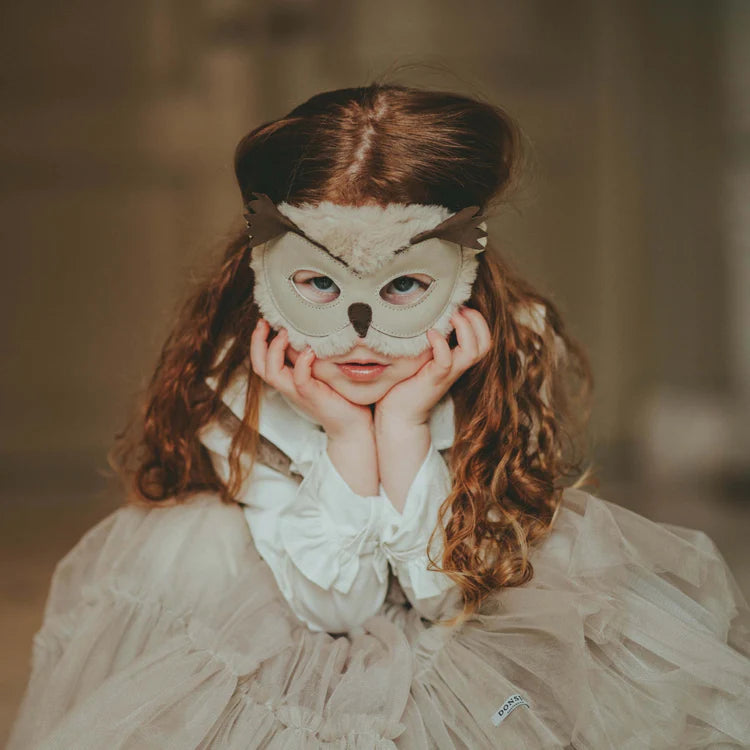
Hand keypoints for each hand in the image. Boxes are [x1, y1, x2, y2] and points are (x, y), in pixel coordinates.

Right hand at [249, 319, 372, 438]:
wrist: (352, 425)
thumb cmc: (340, 395)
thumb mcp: (323, 371)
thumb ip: (314, 355)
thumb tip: (317, 329)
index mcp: (289, 379)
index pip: (262, 360)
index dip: (258, 341)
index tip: (266, 321)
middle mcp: (289, 386)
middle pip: (259, 366)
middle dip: (257, 342)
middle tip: (265, 322)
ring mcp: (299, 392)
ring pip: (272, 373)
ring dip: (275, 351)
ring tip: (285, 333)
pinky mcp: (312, 397)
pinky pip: (300, 381)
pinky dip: (302, 365)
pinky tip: (310, 351)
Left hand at [375, 306, 490, 428]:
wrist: (398, 414)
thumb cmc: (406, 382)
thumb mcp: (422, 356)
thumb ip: (430, 340)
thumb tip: (426, 313)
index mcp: (457, 360)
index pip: (484, 339)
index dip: (478, 321)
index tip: (460, 307)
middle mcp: (457, 367)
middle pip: (486, 344)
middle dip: (477, 321)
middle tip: (459, 309)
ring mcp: (447, 374)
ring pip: (473, 352)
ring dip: (465, 329)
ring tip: (450, 316)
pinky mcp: (433, 380)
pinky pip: (446, 362)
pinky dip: (441, 345)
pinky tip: (431, 333)